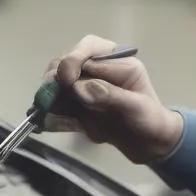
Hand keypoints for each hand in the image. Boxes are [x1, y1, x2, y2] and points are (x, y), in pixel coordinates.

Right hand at [42, 35, 183, 164]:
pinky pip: (57, 105)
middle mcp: (97, 70)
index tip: (66, 78)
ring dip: (48, 93)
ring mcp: (84, 88)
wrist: (150, 146)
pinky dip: (50, 113)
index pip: (88, 48)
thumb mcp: (137, 107)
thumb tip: (81, 88)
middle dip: (55, 76)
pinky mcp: (76, 107)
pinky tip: (48, 122)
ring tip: (45, 109)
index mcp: (116, 62)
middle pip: (66, 62)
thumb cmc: (150, 121)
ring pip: (56, 82)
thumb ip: (110, 95)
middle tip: (48, 95)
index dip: (73, 60)